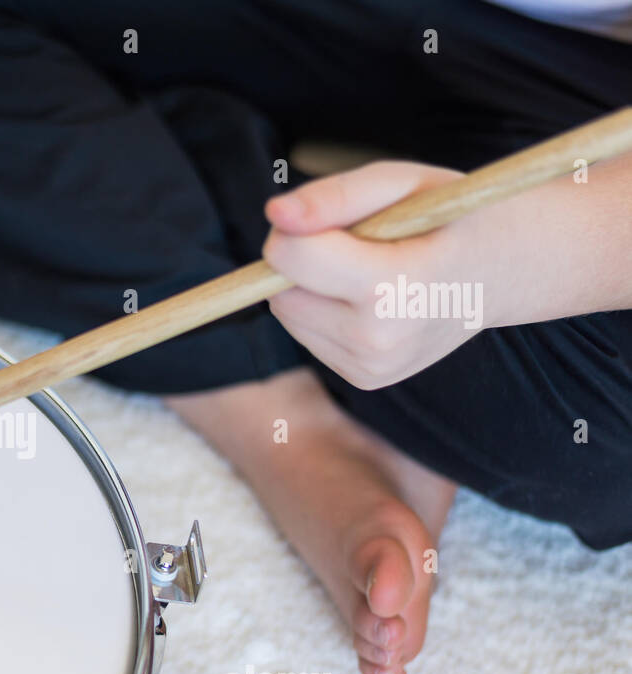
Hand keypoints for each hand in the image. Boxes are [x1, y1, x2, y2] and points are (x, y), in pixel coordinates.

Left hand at [262, 161, 504, 389]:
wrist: (508, 271)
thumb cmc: (451, 216)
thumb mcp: (401, 184)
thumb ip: (335, 196)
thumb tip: (275, 215)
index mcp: (393, 290)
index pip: (293, 259)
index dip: (294, 230)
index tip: (327, 218)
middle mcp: (379, 340)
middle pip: (282, 292)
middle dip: (302, 260)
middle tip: (358, 242)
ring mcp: (372, 368)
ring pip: (289, 315)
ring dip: (311, 286)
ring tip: (370, 269)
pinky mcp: (365, 379)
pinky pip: (309, 335)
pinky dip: (325, 310)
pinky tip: (372, 298)